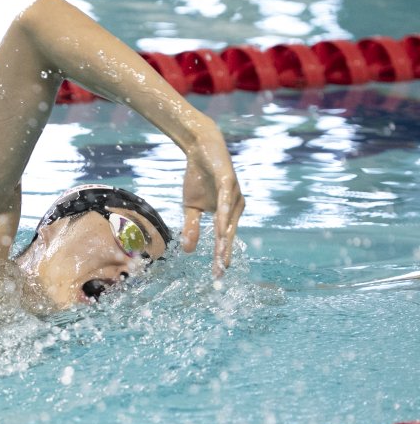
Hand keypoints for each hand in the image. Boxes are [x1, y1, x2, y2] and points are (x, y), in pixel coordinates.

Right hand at [180, 126, 244, 276]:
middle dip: (224, 252)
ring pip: (228, 221)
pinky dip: (223, 216)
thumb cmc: (197, 178)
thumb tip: (188, 251)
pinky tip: (221, 229)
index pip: (224, 239)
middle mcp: (236, 206)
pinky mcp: (228, 181)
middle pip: (229, 234)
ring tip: (220, 255)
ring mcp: (234, 194)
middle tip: (221, 271)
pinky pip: (225, 202)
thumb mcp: (190, 207)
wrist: (200, 149)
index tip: (218, 274)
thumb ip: (191, 228)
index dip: (221, 256)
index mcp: (229, 213)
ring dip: (224, 239)